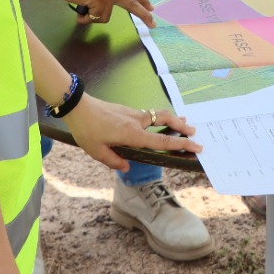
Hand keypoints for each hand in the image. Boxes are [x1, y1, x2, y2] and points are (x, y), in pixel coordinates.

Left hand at [63, 95, 201, 172]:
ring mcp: (133, 114)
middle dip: (181, 126)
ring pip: (158, 114)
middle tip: (194, 132)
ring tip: (183, 122)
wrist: (78, 106)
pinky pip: (148, 114)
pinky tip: (157, 122)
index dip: (180, 144)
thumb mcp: (96, 151)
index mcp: (132, 134)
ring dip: (172, 118)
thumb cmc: (86, 130)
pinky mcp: (127, 110)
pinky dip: (159, 117)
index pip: (162, 140)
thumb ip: (113, 161)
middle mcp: (137, 122)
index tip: (195, 145)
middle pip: (166, 120)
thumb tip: (127, 167)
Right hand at [69, 0, 154, 27]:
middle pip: (133, 4)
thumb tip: (98, 10)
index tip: (151, 7)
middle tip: (153, 24)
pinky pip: (95, 18)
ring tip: (81, 8)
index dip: (142, 0)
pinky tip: (79, 11)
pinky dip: (85, 18)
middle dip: (143, 15)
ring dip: (91, 17)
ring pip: (104, 17)